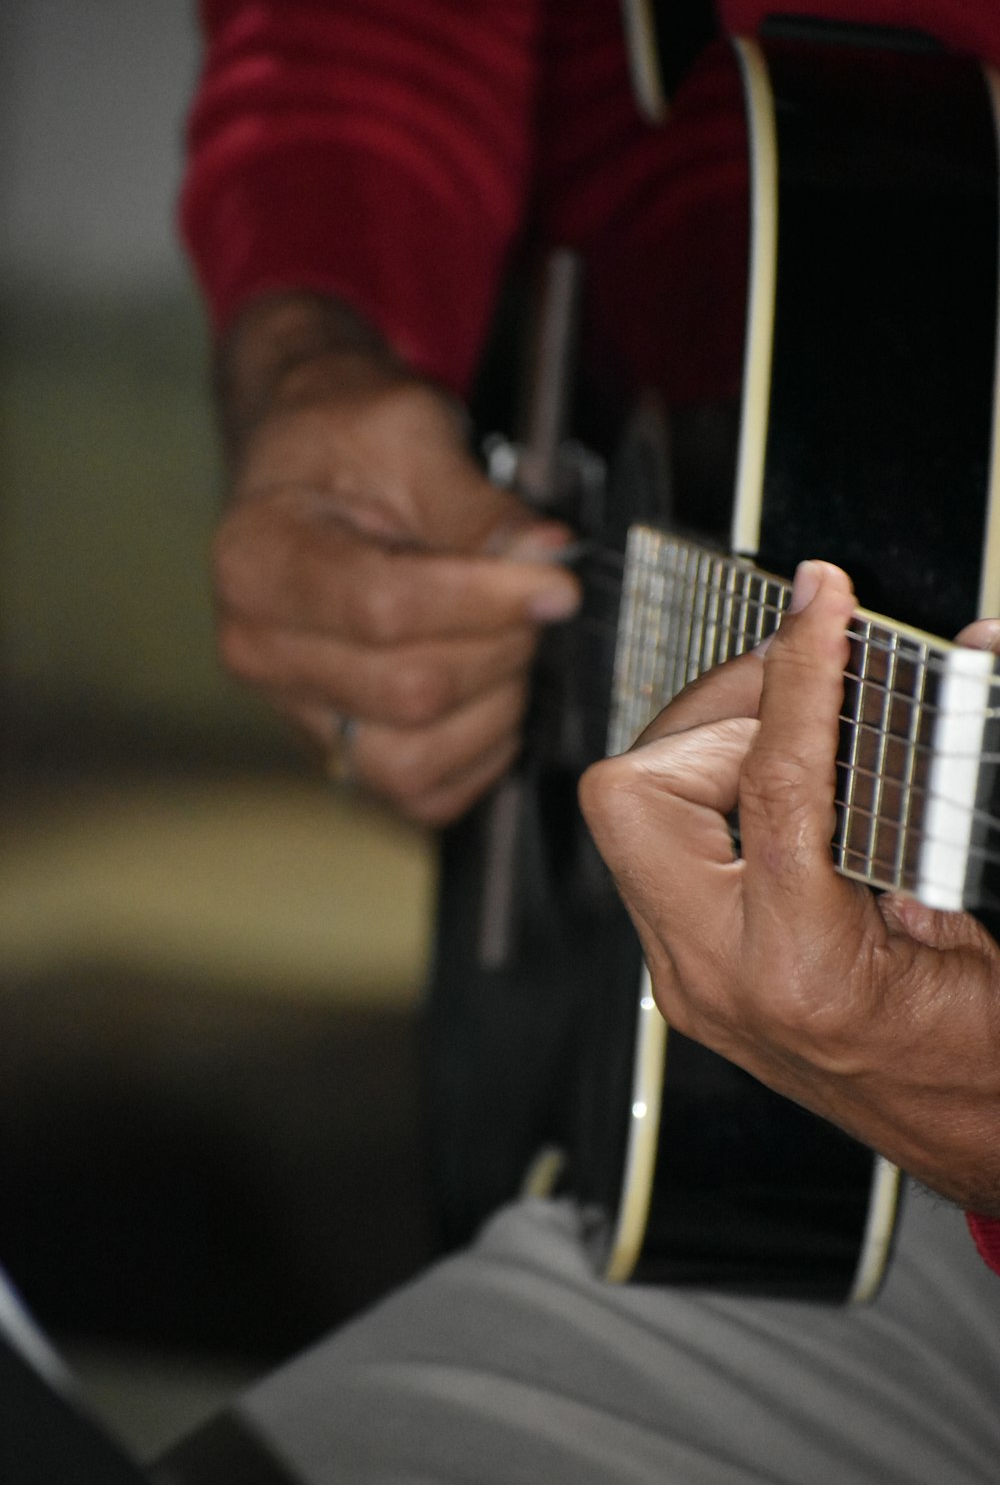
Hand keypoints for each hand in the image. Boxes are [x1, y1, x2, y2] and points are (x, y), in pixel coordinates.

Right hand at [212, 295, 580, 824]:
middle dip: (501, 645)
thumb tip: (542, 557)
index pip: (384, 609)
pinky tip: (495, 693)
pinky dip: (477, 756)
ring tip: (511, 640)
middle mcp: (258, 650)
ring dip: (494, 707)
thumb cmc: (350, 444)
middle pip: (410, 691)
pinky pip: (420, 795)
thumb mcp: (409, 433)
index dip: (488, 601)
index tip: (556, 580)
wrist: (312, 471)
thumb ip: (475, 502)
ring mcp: (294, 711)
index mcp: (256, 560)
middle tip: (534, 597)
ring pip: (415, 758)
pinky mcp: (336, 753)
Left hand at [579, 560, 999, 1215]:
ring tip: (796, 735)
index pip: (776, 784)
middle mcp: (718, 976)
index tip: (820, 600)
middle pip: (636, 796)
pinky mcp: (686, 967)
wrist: (970, 1141)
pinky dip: (712, 793)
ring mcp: (690, 976)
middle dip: (716, 715)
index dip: (800, 673)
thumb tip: (970, 661)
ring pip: (630, 814)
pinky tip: (776, 786)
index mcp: (803, 971)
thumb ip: (952, 797)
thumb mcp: (976, 924)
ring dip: (709, 749)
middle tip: (802, 684)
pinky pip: (660, 846)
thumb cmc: (980, 1060)